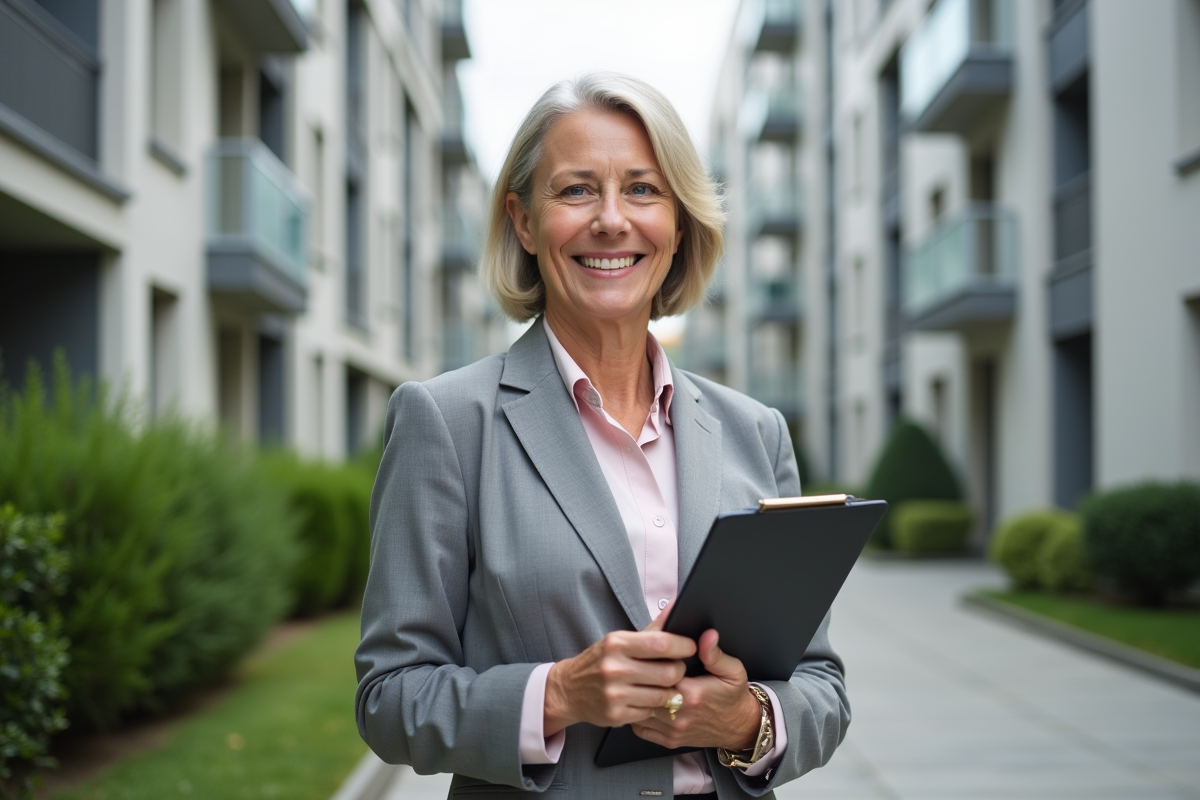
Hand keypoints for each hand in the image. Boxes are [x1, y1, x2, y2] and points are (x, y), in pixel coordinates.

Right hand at [543, 606, 696, 735]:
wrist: (568, 689)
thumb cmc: (601, 661)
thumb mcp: (621, 640)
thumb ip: (653, 628)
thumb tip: (676, 605)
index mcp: (617, 644)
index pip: (661, 643)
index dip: (683, 646)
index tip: (690, 647)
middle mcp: (614, 668)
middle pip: (669, 673)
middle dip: (679, 671)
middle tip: (676, 669)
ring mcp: (614, 694)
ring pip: (663, 696)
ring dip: (669, 692)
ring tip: (662, 685)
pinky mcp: (615, 715)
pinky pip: (650, 712)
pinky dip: (653, 707)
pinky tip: (645, 699)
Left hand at [629, 629, 761, 751]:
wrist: (740, 727)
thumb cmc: (733, 697)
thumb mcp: (732, 670)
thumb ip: (715, 653)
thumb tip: (707, 635)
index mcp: (692, 693)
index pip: (658, 673)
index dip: (653, 662)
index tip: (654, 656)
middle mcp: (680, 714)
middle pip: (645, 692)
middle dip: (641, 679)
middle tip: (642, 669)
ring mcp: (673, 730)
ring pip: (639, 711)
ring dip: (638, 697)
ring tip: (642, 684)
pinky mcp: (669, 741)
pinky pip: (641, 729)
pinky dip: (639, 716)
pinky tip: (644, 703)